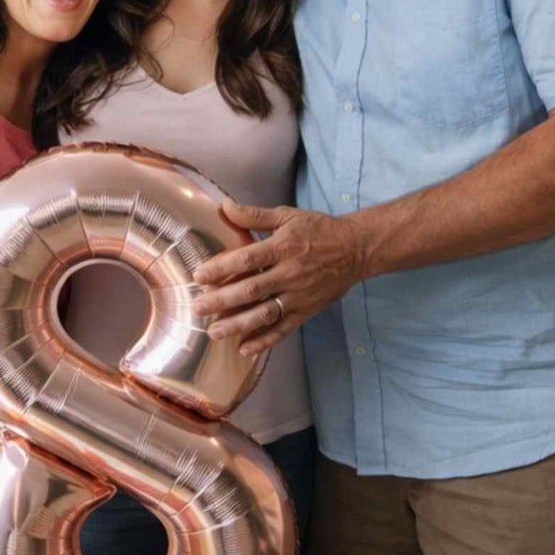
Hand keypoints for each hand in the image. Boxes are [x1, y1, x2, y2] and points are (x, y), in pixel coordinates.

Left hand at [192, 202, 368, 355]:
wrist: (357, 249)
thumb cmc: (319, 229)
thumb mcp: (288, 215)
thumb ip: (254, 214)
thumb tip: (225, 205)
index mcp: (283, 247)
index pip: (248, 258)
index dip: (223, 267)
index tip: (200, 275)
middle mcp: (290, 273)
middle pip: (252, 289)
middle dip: (223, 300)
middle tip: (198, 307)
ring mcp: (299, 295)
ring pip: (266, 313)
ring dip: (239, 325)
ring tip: (215, 332)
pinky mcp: (307, 310)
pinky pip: (284, 328)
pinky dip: (265, 340)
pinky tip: (245, 349)